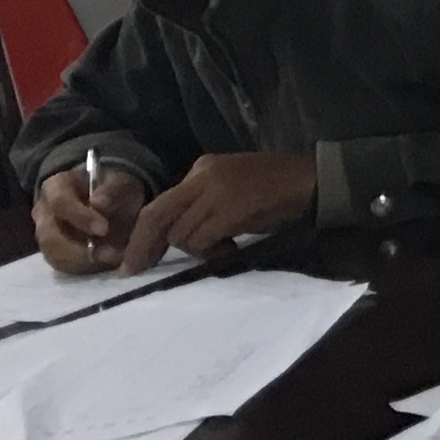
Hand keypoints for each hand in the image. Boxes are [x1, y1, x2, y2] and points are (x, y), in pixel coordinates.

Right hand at [32, 162, 147, 272]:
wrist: (107, 197)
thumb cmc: (111, 187)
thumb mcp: (118, 182)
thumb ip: (111, 191)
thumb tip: (99, 204)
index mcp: (56, 187)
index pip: (60, 203)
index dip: (80, 218)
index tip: (104, 228)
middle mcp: (43, 212)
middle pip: (49, 238)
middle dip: (80, 251)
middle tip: (112, 254)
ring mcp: (44, 235)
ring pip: (53, 257)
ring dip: (83, 263)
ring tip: (111, 260)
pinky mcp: (53, 252)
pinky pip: (62, 266)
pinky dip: (83, 269)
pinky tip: (105, 264)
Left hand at [119, 149, 318, 269]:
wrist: (309, 179)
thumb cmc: (273, 189)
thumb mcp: (228, 191)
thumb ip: (201, 206)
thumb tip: (175, 236)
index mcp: (200, 169)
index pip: (159, 204)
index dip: (141, 235)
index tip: (131, 260)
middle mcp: (201, 176)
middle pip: (157, 215)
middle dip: (142, 247)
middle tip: (131, 270)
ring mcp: (215, 191)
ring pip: (180, 233)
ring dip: (194, 250)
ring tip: (220, 249)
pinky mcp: (229, 209)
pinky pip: (201, 239)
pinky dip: (210, 251)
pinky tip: (229, 249)